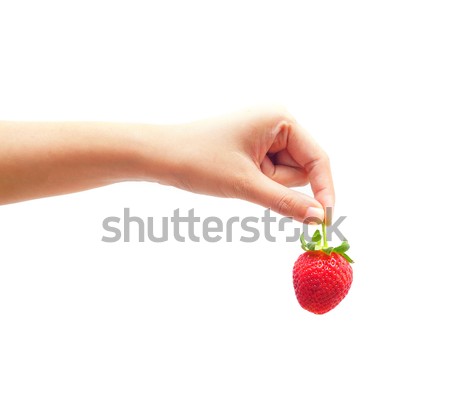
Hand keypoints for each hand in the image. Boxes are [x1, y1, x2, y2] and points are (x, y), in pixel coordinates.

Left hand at [162, 106, 333, 222]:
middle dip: (278, 183)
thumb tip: (319, 218)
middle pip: (301, 168)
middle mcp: (276, 122)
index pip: (318, 158)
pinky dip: (258, 182)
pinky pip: (269, 173)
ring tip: (237, 175)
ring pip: (284, 174)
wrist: (159, 156)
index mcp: (280, 118)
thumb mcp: (246, 185)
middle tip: (248, 181)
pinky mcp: (253, 146)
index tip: (326, 220)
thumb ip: (286, 202)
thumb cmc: (199, 161)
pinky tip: (235, 175)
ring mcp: (264, 134)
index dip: (324, 190)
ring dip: (265, 184)